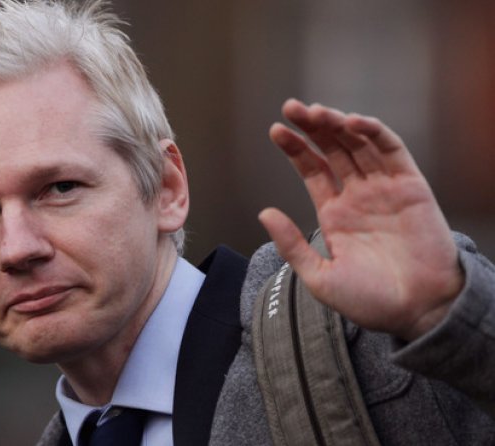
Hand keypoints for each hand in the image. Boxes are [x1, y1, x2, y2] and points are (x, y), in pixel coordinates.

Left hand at [259, 99, 463, 339]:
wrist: (418, 312)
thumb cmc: (369, 301)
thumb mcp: (319, 276)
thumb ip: (292, 244)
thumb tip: (264, 212)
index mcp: (334, 213)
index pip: (311, 170)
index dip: (295, 148)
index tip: (276, 130)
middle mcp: (358, 196)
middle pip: (331, 150)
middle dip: (311, 127)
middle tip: (292, 107)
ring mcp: (384, 189)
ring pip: (358, 144)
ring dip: (337, 124)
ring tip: (316, 111)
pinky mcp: (411, 186)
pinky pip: (392, 151)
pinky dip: (373, 132)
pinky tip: (351, 123)